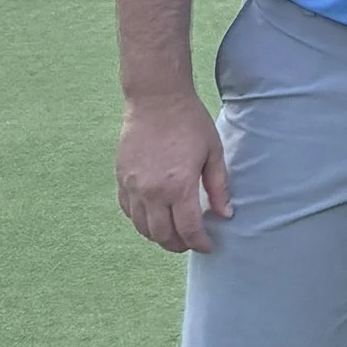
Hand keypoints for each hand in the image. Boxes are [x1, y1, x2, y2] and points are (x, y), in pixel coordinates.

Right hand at [117, 88, 229, 253]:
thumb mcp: (212, 152)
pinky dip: (140, 222)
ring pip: (142, 228)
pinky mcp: (121, 180)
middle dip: (179, 245)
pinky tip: (153, 218)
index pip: (189, 229)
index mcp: (179, 187)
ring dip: (158, 237)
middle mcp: (152, 193)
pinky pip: (128, 212)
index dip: (200, 243)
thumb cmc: (190, 122)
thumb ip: (218, 186)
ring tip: (174, 234)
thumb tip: (225, 214)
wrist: (156, 100)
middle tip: (191, 243)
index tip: (208, 246)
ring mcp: (133, 188)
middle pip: (162, 235)